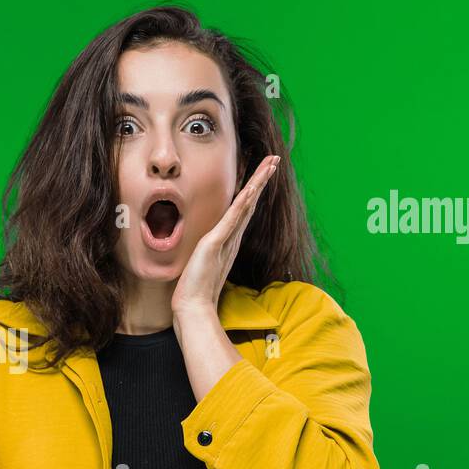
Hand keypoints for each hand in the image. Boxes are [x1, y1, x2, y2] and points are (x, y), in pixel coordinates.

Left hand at [170, 155, 279, 318]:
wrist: (193, 308)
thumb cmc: (196, 292)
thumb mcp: (202, 266)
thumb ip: (208, 256)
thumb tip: (207, 252)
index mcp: (228, 242)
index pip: (243, 210)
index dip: (254, 190)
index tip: (262, 173)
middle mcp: (232, 239)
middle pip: (250, 203)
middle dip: (262, 180)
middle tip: (274, 160)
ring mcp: (226, 240)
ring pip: (246, 205)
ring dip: (258, 183)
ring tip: (270, 164)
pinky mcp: (215, 244)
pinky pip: (232, 219)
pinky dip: (243, 202)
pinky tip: (251, 188)